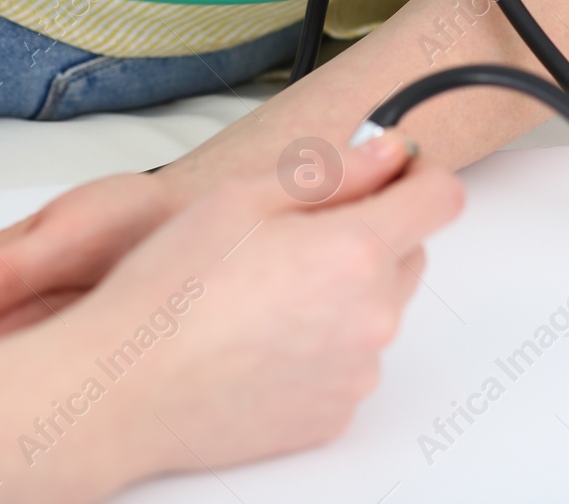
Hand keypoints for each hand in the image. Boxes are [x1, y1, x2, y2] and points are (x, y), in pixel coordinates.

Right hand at [7, 134, 462, 477]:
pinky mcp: (335, 414)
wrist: (127, 391)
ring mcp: (358, 372)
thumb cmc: (169, 292)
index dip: (417, 174)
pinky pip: (348, 362)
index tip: (391, 172)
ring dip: (341, 293)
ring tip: (259, 293)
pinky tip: (258, 337)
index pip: (440, 198)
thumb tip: (385, 153)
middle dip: (370, 233)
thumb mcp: (242, 197)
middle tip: (289, 235)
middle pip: (410, 254)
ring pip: (376, 311)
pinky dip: (319, 345)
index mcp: (355, 251)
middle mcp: (373, 317)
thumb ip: (332, 171)